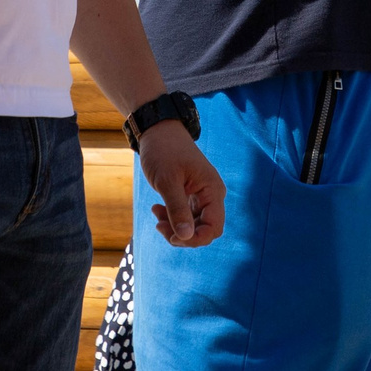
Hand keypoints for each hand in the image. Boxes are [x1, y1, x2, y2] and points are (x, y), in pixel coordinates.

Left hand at [138, 122, 225, 247]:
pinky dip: (171, 218)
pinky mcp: (191, 195)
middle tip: (160, 226)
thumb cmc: (163, 151)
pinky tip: (157, 209)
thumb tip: (186, 237)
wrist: (158, 131)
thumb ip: (177, 209)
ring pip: (194, 225)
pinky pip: (186, 216)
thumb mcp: (167, 181)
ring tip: (156, 215)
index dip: (196, 239)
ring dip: (174, 227)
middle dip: (183, 235)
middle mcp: (211, 195)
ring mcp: (201, 196)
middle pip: (205, 229)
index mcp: (212, 190)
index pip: (214, 227)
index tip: (173, 238)